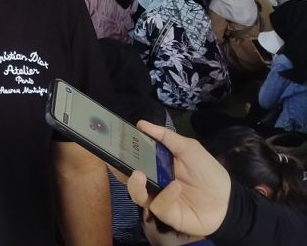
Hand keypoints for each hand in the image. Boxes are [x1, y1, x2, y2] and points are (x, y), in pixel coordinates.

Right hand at [126, 121, 230, 237]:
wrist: (227, 200)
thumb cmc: (207, 171)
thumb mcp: (188, 148)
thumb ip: (165, 136)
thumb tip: (140, 123)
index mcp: (155, 164)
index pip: (133, 158)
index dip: (121, 153)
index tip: (111, 144)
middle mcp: (152, 181)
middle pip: (128, 177)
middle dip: (119, 169)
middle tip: (115, 161)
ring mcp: (158, 199)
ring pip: (137, 194)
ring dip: (135, 185)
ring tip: (138, 175)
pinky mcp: (166, 214)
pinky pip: (159, 206)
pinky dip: (166, 195)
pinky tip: (175, 186)